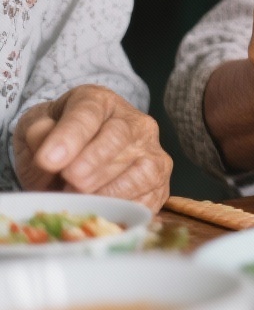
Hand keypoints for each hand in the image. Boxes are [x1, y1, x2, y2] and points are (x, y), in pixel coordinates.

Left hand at [11, 85, 172, 209]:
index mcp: (99, 101)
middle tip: (66, 182)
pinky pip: (149, 196)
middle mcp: (134, 121)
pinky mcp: (161, 181)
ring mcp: (152, 150)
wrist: (80, 157)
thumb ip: (38, 135)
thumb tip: (50, 156)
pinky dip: (122, 208)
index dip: (69, 137)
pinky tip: (99, 207)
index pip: (88, 113)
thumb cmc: (57, 141)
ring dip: (105, 190)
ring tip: (78, 196)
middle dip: (89, 165)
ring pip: (139, 170)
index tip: (48, 160)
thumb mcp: (37, 128)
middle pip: (118, 138)